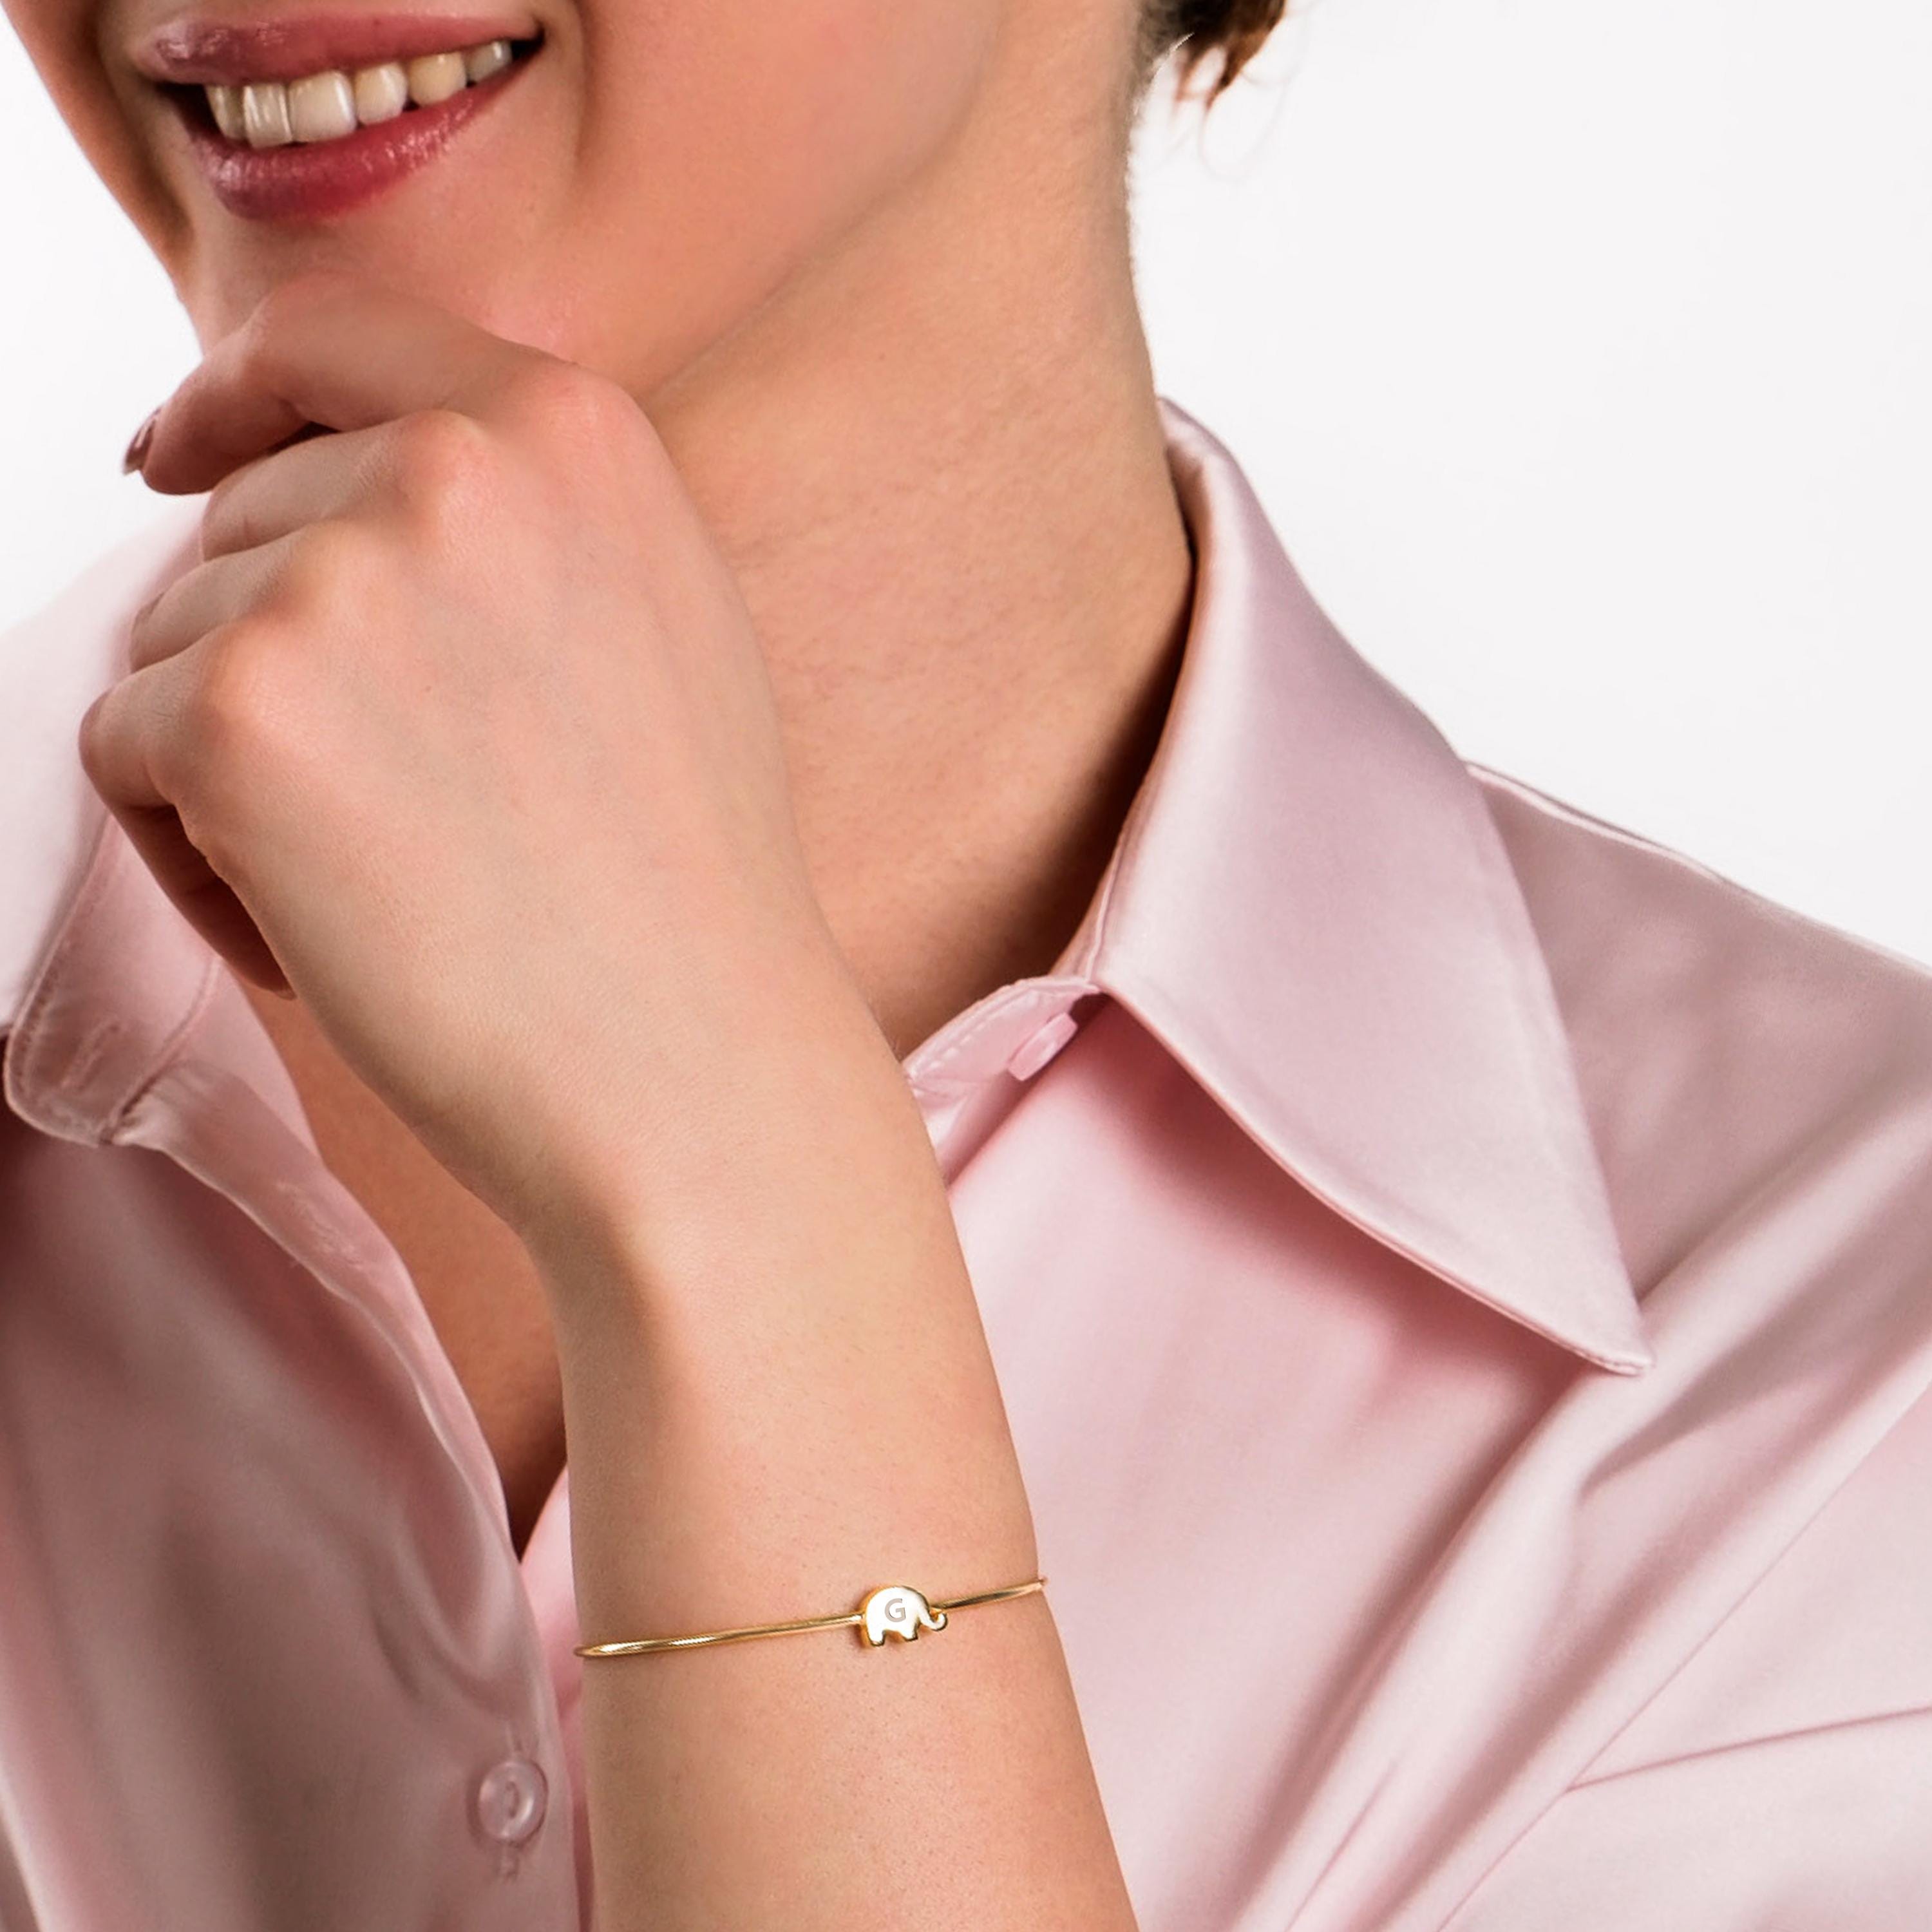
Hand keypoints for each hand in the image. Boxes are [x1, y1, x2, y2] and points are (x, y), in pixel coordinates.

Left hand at [81, 272, 868, 1251]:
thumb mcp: (657, 621)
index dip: (232, 398)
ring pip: (170, 634)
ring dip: (231, 760)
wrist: (688, 1064)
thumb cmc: (683, 881)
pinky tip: (319, 929)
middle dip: (270, 649)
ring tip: (380, 879)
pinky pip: (124, 748)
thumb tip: (338, 483)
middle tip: (399, 807)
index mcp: (571, 429)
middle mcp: (452, 465)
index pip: (327, 342)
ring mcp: (338, 581)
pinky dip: (189, 850)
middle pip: (239, 513)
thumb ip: (521, 511)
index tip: (174, 456)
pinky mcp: (238, 712)